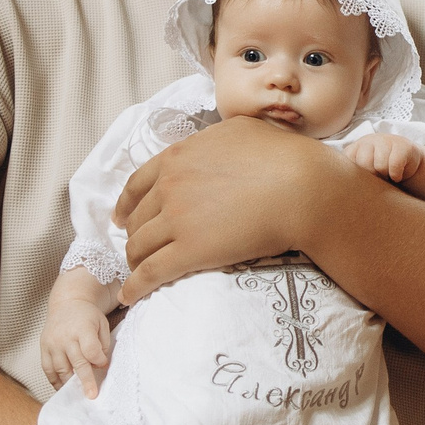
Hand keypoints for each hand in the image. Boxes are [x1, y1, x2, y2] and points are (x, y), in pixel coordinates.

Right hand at [40, 291, 115, 398]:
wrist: (67, 303)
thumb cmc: (87, 316)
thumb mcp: (101, 324)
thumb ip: (102, 345)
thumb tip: (101, 365)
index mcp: (82, 328)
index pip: (90, 350)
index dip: (98, 360)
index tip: (103, 365)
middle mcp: (65, 337)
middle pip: (76, 363)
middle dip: (86, 380)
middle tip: (91, 395)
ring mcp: (52, 343)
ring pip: (61, 369)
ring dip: (69, 384)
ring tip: (78, 394)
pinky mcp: (43, 348)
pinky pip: (48, 369)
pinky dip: (54, 381)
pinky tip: (63, 388)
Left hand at [114, 116, 362, 304]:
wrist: (302, 189)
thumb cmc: (282, 157)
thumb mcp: (240, 129)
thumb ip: (215, 137)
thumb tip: (214, 141)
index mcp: (177, 157)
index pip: (137, 184)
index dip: (126, 205)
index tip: (122, 218)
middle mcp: (169, 186)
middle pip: (136, 218)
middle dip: (133, 235)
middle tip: (138, 249)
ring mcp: (176, 220)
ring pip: (138, 246)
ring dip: (134, 262)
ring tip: (137, 274)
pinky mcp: (189, 251)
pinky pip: (151, 272)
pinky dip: (134, 286)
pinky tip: (130, 296)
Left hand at [342, 131, 424, 185]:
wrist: (407, 164)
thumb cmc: (378, 174)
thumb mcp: (361, 176)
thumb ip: (349, 180)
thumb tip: (337, 196)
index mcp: (352, 151)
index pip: (346, 166)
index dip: (357, 179)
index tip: (363, 183)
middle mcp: (366, 142)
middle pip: (364, 164)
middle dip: (373, 176)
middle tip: (378, 179)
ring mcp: (384, 140)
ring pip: (380, 165)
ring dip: (386, 176)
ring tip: (387, 176)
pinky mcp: (401, 145)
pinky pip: (395, 165)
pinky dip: (397, 175)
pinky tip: (397, 175)